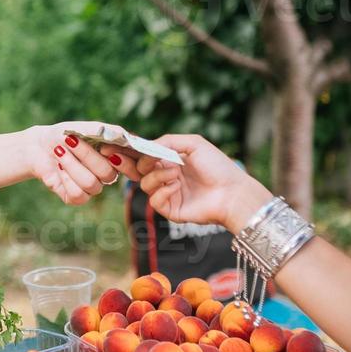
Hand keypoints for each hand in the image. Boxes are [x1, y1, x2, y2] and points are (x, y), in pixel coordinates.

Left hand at [26, 122, 128, 204]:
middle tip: (70, 140)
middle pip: (108, 174)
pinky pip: (78, 195)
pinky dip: (66, 179)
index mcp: (114, 158)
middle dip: (86, 155)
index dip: (124, 162)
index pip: (132, 168)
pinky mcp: (75, 198)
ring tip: (59, 151)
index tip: (105, 148)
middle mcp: (105, 175)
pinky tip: (58, 168)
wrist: (39, 145)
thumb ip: (108, 131)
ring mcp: (91, 188)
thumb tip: (126, 136)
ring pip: (92, 185)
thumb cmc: (65, 134)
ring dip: (72, 165)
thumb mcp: (86, 127)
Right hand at [108, 134, 273, 230]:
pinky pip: (154, 201)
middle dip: (140, 164)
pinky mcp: (171, 210)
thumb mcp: (193, 144)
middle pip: (140, 171)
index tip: (118, 148)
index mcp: (172, 161)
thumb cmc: (217, 166)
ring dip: (157, 176)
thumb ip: (167, 141)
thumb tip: (147, 146)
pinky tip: (177, 187)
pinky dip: (163, 191)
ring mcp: (169, 194)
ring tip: (174, 174)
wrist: (232, 192)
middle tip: (149, 160)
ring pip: (145, 185)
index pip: (146, 157)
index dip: (132, 154)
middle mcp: (168, 177)